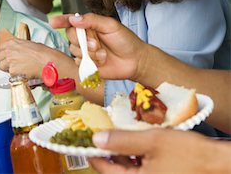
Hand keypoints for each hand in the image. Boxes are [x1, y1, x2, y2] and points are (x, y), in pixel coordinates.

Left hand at [0, 37, 72, 78]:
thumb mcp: (30, 45)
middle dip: (5, 61)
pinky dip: (15, 75)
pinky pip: (10, 74)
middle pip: (0, 57)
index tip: (8, 55)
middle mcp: (9, 50)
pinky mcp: (13, 71)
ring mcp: (10, 60)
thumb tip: (20, 51)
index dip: (5, 52)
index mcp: (13, 42)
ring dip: (8, 69)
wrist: (47, 61)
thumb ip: (21, 47)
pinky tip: (23, 73)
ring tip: (18, 69)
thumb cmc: (43, 53)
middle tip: (14, 63)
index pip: (2, 47)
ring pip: (2, 66)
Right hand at [50, 13, 144, 80]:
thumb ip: (92, 20)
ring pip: (74, 50)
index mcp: (90, 25)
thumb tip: (73, 18)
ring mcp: (85, 51)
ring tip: (103, 54)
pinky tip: (102, 62)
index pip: (71, 21)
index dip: (61, 21)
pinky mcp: (86, 65)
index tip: (53, 22)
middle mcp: (85, 37)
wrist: (135, 61)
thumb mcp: (110, 25)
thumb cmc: (125, 40)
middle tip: (96, 44)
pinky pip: (78, 63)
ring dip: (89, 53)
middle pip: (70, 36)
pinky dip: (90, 63)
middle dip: (82, 41)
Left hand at [90, 128, 224, 173]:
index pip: (104, 169)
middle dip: (108, 149)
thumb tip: (97, 138)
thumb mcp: (152, 141)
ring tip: (118, 130)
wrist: (215, 163)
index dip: (93, 151)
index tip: (84, 135)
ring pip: (127, 168)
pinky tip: (136, 140)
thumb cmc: (187, 153)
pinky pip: (139, 169)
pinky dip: (134, 155)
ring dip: (121, 151)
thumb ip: (122, 140)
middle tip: (101, 129)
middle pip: (115, 170)